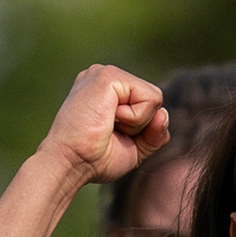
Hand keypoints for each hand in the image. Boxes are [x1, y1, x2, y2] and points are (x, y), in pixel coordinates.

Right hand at [38, 65, 168, 188]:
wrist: (71, 162)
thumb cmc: (95, 159)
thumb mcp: (135, 149)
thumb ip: (154, 133)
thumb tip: (164, 113)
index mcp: (109, 92)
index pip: (149, 105)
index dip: (143, 130)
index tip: (113, 137)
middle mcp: (106, 77)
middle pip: (153, 101)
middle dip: (142, 127)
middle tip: (109, 132)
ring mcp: (106, 73)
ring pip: (154, 99)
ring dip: (138, 123)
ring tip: (107, 125)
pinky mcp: (109, 76)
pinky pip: (150, 99)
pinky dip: (136, 119)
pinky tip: (109, 119)